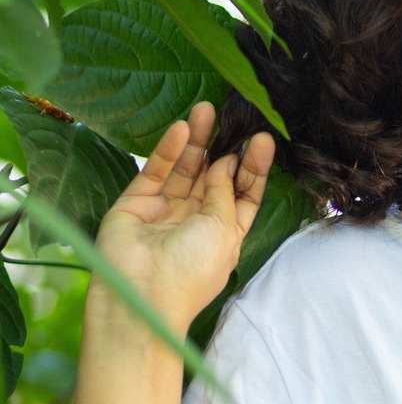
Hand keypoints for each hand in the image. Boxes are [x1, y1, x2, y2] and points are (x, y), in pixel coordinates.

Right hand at [91, 102, 274, 334]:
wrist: (143, 294)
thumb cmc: (193, 270)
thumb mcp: (223, 229)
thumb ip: (224, 192)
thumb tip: (227, 162)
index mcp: (224, 235)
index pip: (244, 196)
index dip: (253, 169)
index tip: (262, 140)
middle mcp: (196, 221)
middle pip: (214, 177)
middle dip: (225, 147)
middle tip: (235, 117)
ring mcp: (166, 211)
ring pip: (186, 168)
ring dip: (197, 140)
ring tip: (206, 109)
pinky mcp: (137, 202)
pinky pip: (157, 171)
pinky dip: (169, 150)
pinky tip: (182, 128)